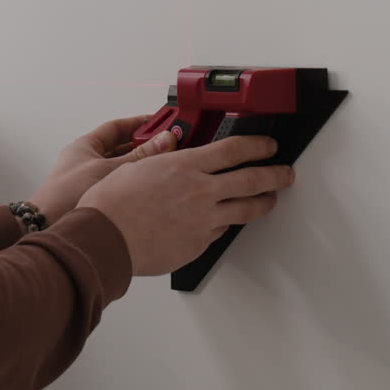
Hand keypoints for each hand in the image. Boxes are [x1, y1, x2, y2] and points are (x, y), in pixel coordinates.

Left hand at [29, 115, 164, 224]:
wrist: (45, 226)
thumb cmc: (65, 196)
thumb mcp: (108, 171)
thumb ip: (138, 157)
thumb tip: (164, 140)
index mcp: (85, 146)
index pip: (116, 128)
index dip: (138, 123)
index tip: (158, 121)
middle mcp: (87, 161)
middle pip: (120, 147)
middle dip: (143, 145)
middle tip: (167, 144)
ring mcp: (90, 180)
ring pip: (120, 167)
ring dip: (139, 166)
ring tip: (162, 164)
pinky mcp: (94, 198)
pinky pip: (118, 184)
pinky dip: (132, 182)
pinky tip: (146, 187)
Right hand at [78, 134, 294, 275]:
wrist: (104, 239)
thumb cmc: (111, 204)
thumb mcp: (134, 167)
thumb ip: (159, 156)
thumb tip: (170, 147)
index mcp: (185, 166)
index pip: (234, 150)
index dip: (257, 146)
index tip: (268, 146)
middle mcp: (200, 192)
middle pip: (252, 180)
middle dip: (275, 174)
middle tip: (285, 172)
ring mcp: (203, 220)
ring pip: (246, 210)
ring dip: (263, 203)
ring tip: (270, 199)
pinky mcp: (198, 244)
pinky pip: (220, 232)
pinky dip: (225, 224)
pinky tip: (226, 221)